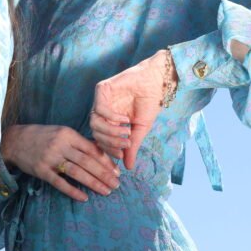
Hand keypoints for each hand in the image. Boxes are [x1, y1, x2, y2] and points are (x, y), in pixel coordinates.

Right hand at [1, 124, 119, 201]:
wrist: (15, 140)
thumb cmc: (43, 136)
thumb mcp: (61, 133)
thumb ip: (79, 142)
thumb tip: (101, 153)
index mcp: (68, 134)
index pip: (91, 149)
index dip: (106, 161)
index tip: (117, 172)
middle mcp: (60, 145)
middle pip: (87, 162)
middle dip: (104, 174)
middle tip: (116, 185)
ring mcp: (50, 158)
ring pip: (76, 172)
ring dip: (93, 183)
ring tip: (106, 191)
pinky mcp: (41, 171)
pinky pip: (59, 183)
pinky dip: (72, 191)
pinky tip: (84, 198)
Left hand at [91, 50, 173, 169]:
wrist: (156, 83)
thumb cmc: (149, 104)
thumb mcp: (140, 130)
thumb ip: (132, 147)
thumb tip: (128, 167)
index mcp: (109, 122)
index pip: (100, 140)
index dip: (109, 149)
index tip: (122, 153)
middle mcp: (102, 112)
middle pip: (95, 133)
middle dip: (110, 142)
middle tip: (126, 143)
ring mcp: (100, 100)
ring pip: (94, 122)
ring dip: (110, 132)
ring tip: (126, 132)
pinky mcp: (102, 89)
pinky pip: (100, 108)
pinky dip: (111, 117)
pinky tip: (124, 118)